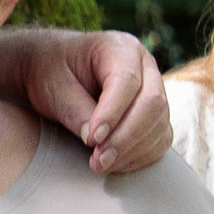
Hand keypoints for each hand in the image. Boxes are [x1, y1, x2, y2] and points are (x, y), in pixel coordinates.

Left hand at [46, 29, 171, 174]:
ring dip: (132, 151)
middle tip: (98, 161)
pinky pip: (160, 138)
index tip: (91, 139)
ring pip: (159, 123)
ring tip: (100, 165)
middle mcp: (145, 66)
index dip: (112, 113)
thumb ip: (74, 109)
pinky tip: (116, 164)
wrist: (55, 69)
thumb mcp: (53, 85)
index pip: (126, 81)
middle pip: (152, 102)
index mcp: (120, 48)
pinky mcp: (155, 115)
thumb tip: (95, 140)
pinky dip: (141, 156)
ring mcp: (154, 89)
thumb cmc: (53, 71)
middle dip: (126, 137)